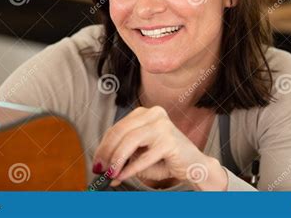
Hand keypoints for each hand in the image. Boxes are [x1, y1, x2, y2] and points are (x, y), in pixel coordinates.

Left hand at [93, 105, 227, 190]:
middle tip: (100, 170)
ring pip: (130, 141)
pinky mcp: (169, 141)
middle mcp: (154, 114)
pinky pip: (144, 157)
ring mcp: (162, 126)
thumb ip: (123, 156)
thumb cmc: (166, 158)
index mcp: (145, 113)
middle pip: (121, 132)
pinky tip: (122, 176)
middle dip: (107, 152)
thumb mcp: (140, 154)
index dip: (103, 145)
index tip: (96, 162)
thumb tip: (102, 168)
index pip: (117, 127)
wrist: (193, 165)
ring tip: (110, 174)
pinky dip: (131, 169)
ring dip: (116, 160)